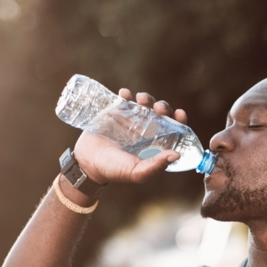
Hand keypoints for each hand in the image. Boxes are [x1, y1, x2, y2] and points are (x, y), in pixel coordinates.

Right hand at [72, 89, 186, 184]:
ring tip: (140, 99)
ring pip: (144, 103)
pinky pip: (124, 99)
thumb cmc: (113, 170)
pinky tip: (124, 94)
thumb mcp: (136, 172)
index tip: (179, 114)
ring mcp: (130, 119)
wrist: (87, 163)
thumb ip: (155, 166)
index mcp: (154, 143)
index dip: (178, 120)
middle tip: (158, 108)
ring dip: (147, 98)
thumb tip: (177, 155)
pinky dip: (126, 94)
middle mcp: (145, 130)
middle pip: (160, 113)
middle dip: (163, 106)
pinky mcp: (115, 112)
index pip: (173, 129)